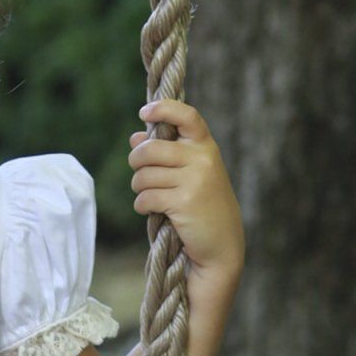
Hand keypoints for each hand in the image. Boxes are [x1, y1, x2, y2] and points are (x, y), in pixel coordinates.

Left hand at [127, 97, 244, 277]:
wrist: (221, 246)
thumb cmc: (202, 208)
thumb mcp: (190, 175)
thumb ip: (165, 154)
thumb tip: (134, 138)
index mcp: (206, 147)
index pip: (187, 116)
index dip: (163, 109)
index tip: (145, 112)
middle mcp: (202, 159)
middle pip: (150, 149)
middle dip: (136, 161)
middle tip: (139, 174)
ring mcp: (194, 180)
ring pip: (144, 175)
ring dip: (139, 188)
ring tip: (150, 197)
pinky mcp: (183, 202)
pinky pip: (145, 197)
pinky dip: (142, 205)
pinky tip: (153, 211)